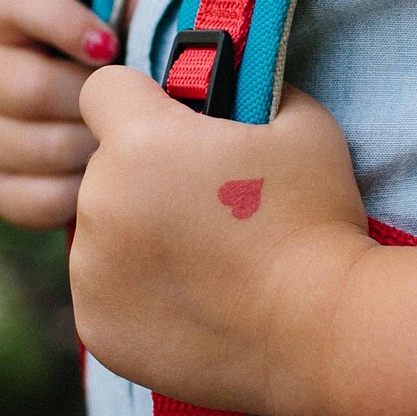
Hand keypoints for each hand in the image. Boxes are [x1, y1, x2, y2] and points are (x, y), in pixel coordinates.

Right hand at [0, 0, 120, 228]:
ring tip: (125, 142)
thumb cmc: (121, 66)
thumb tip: (141, 1)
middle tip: (131, 108)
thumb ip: (135, 9)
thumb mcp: (129, 29)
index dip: (62, 19)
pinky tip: (107, 179)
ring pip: (43, 147)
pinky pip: (42, 196)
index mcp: (7, 20)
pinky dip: (85, 194)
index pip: (15, 1)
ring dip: (96, 148)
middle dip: (93, 101)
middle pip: (32, 88)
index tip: (109, 45)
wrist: (108, 134)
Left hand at [72, 68, 372, 415]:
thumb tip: (233, 81)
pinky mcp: (96, 327)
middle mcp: (100, 202)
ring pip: (100, 233)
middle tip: (208, 209)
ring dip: (137, 237)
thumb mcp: (303, 125)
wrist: (324, 333)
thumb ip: (251, 89)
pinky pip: (104, 293)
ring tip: (207, 263)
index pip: (102, 91)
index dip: (139, 102)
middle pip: (103, 168)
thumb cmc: (318, 223)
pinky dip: (138, 296)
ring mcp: (92, 271)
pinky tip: (194, 304)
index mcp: (141, 141)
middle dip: (144, 177)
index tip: (175, 127)